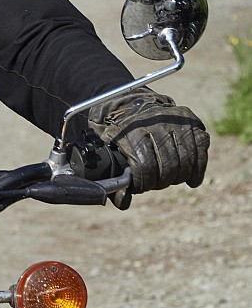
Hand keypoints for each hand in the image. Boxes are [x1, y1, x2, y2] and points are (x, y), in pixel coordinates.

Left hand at [88, 88, 208, 198]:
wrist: (132, 103)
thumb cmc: (117, 132)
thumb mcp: (106, 149)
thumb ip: (113, 176)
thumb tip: (124, 204)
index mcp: (132, 130)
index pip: (145, 165)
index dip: (144, 182)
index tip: (140, 187)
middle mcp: (156, 123)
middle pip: (168, 165)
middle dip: (160, 181)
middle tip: (154, 183)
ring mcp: (177, 121)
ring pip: (185, 161)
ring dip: (178, 177)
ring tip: (168, 179)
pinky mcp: (192, 122)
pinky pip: (201, 151)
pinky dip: (197, 170)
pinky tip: (191, 180)